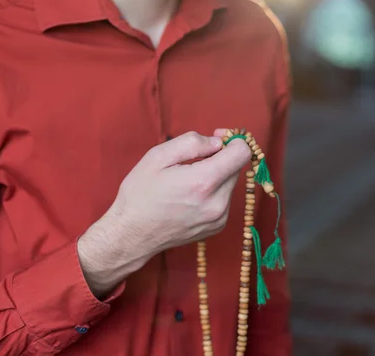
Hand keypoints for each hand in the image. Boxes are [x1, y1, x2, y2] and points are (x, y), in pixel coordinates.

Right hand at [77, 130, 250, 297]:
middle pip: (236, 167)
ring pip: (230, 183)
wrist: (132, 234)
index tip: (216, 139)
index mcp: (204, 182)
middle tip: (194, 160)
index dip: (231, 141)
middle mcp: (217, 202)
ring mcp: (219, 218)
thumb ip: (192, 142)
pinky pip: (224, 199)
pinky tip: (190, 196)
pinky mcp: (217, 227)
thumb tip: (217, 142)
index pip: (242, 153)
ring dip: (216, 176)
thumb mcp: (157, 157)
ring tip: (187, 181)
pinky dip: (213, 192)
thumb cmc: (140, 194)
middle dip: (220, 158)